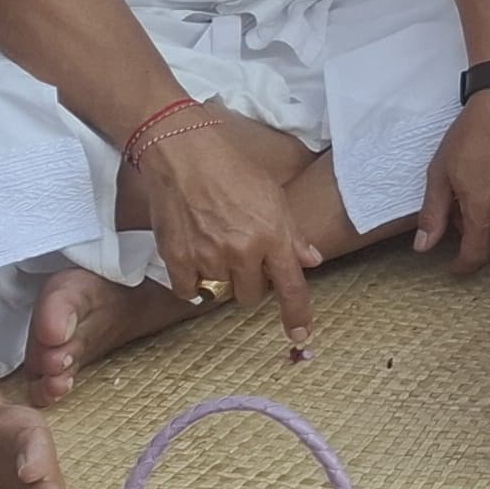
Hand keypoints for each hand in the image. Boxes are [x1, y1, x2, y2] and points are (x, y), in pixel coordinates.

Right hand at [129, 111, 320, 342]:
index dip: (297, 314)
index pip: (292, 286)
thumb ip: (292, 234)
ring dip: (222, 278)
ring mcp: (208, 259)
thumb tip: (312, 259)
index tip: (299, 334)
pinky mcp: (177, 261)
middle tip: (243, 255)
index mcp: (273, 236)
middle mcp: (243, 253)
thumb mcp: (274, 196)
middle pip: (253, 295)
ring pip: (222, 292)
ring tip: (215, 245)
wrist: (183, 155)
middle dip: (252, 281)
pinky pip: (189, 291)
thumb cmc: (232, 168)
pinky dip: (192, 281)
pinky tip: (194, 256)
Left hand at [410, 89, 489, 272]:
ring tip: (485, 200)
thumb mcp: (440, 172)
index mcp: (485, 210)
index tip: (453, 265)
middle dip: (477, 240)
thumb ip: (433, 213)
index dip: (462, 266)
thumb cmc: (471, 132)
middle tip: (462, 216)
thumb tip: (423, 247)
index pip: (476, 255)